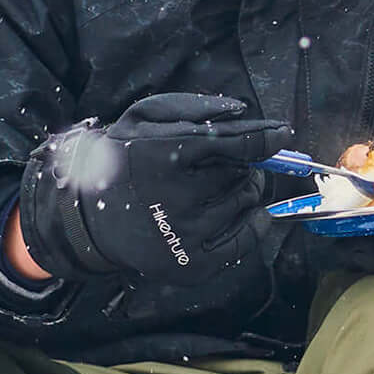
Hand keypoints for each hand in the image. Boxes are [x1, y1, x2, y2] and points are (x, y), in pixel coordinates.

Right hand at [16, 92, 291, 326]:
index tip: (282, 132)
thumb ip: (192, 108)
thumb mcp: (144, 119)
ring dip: (245, 190)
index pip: (232, 144)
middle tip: (232, 163)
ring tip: (225, 185)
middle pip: (241, 173)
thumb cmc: (125, 161)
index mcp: (164, 156)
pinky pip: (245, 241)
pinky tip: (247, 211)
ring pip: (245, 202)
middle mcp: (176, 198)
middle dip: (244, 164)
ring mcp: (186, 236)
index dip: (263, 137)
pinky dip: (255, 223)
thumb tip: (243, 111)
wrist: (91, 219)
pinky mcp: (192, 265)